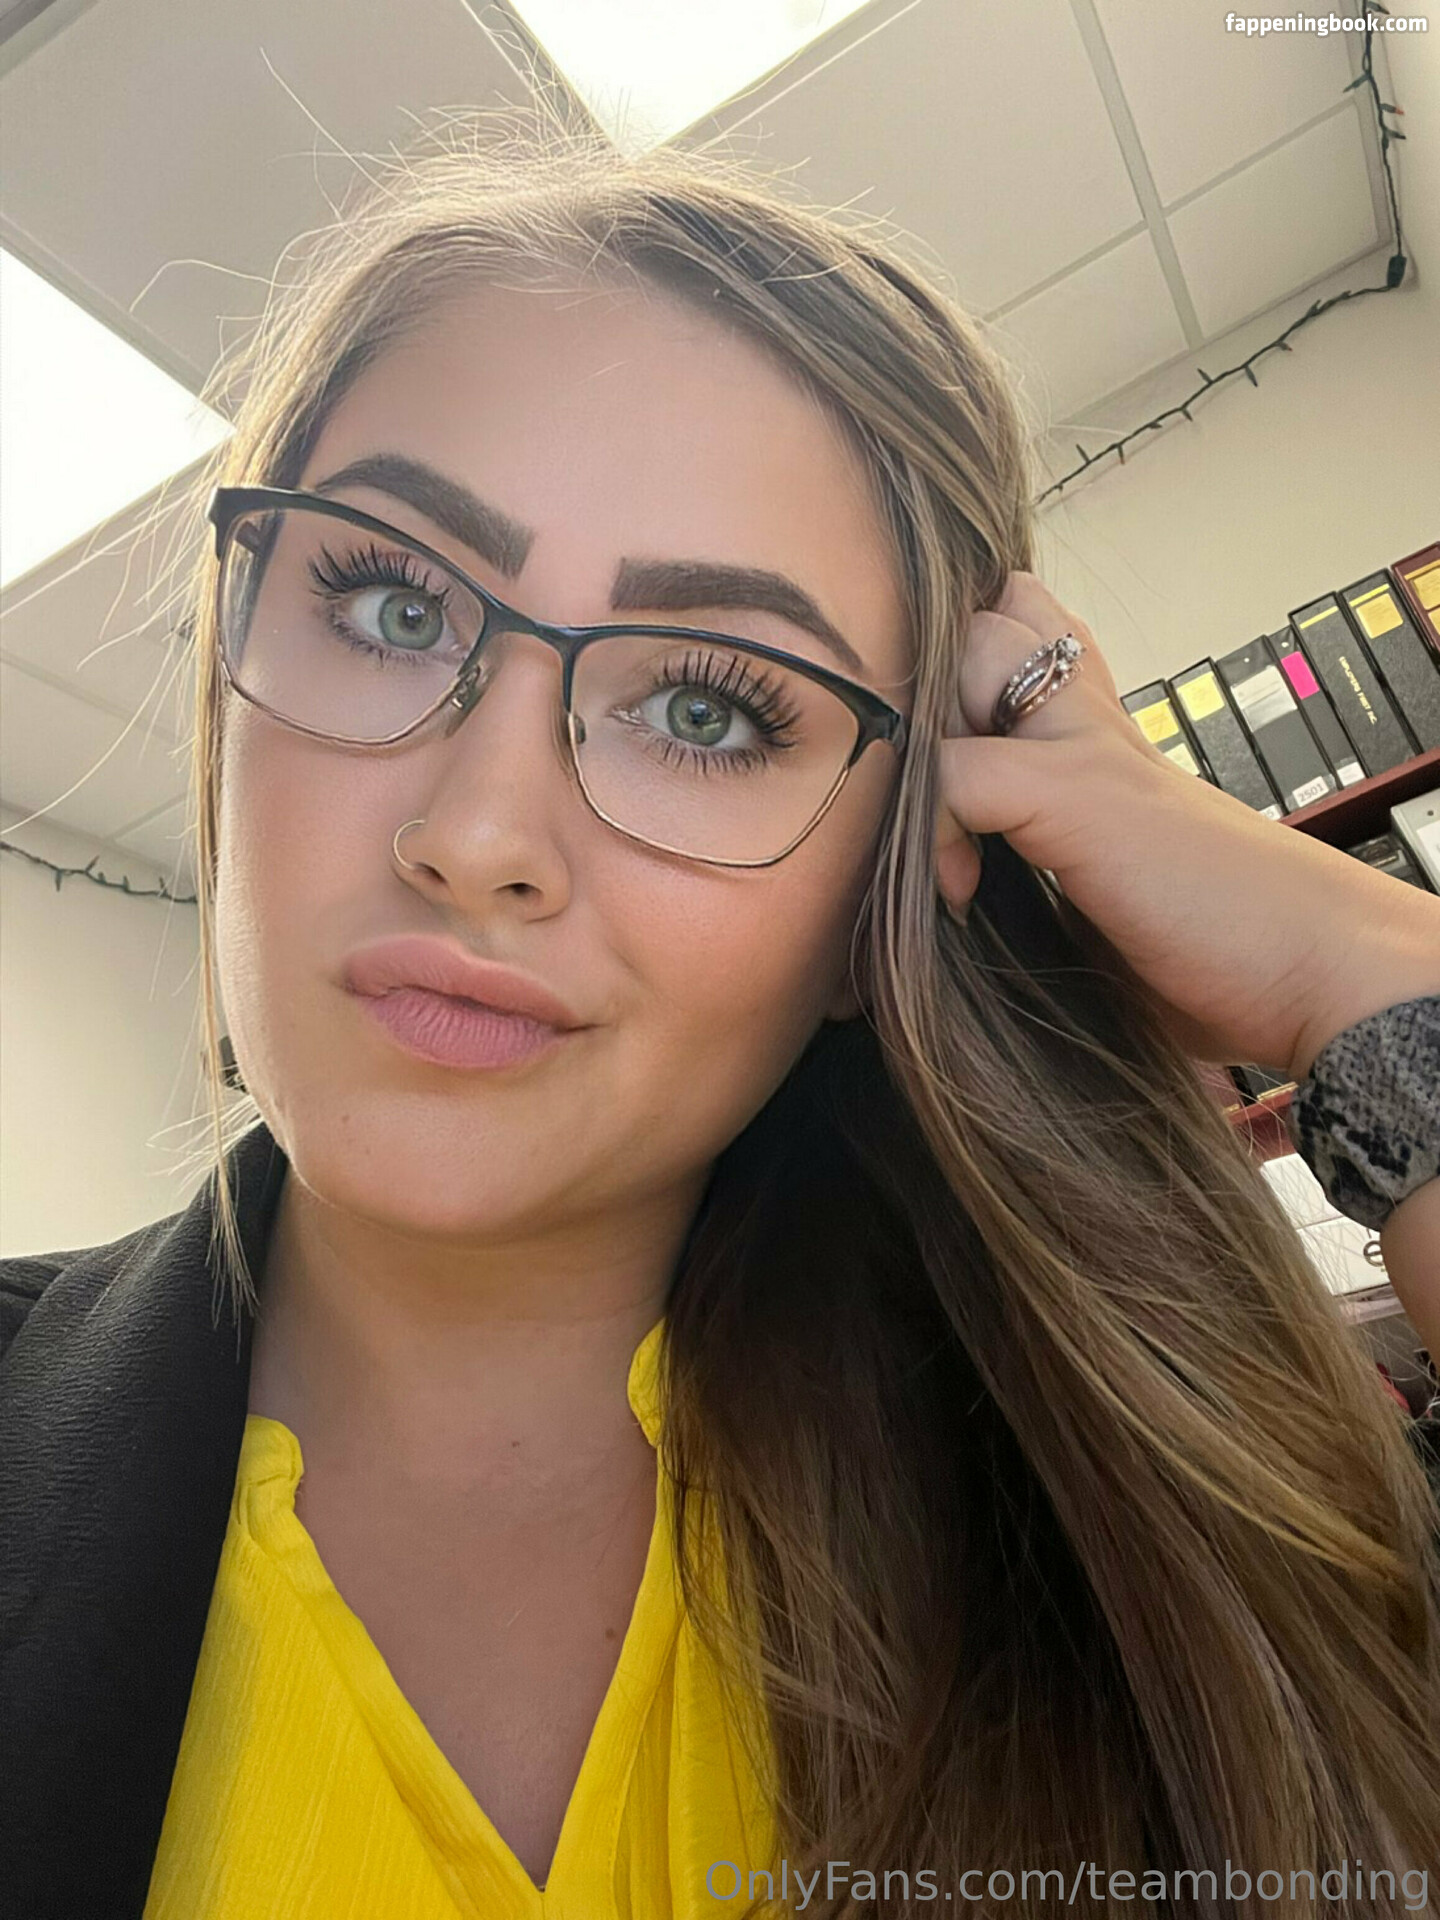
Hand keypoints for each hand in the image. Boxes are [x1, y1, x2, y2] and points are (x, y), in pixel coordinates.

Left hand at [934, 573, 1439, 1079]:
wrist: (1331, 972)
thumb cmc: (1234, 953)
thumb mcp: (1127, 902)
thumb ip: (1064, 880)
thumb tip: (987, 919)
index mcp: (1113, 742)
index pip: (1036, 637)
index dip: (978, 679)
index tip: (957, 782)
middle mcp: (1100, 726)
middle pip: (994, 621)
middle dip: (939, 695)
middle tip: (943, 801)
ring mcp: (1091, 750)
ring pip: (972, 658)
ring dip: (934, 741)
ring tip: (949, 837)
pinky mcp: (1079, 796)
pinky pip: (957, 771)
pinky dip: (935, 832)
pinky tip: (960, 894)